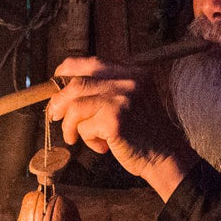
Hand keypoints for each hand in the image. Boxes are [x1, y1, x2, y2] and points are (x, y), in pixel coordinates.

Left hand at [49, 58, 197, 201]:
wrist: (166, 157)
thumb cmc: (145, 134)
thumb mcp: (132, 101)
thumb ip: (108, 90)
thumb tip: (66, 90)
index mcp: (133, 72)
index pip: (92, 63)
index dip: (69, 70)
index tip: (57, 78)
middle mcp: (128, 81)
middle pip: (78, 83)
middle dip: (60, 101)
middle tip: (54, 115)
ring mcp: (122, 99)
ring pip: (76, 106)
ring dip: (70, 125)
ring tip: (75, 138)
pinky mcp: (114, 120)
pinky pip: (84, 127)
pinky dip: (86, 139)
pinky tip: (101, 147)